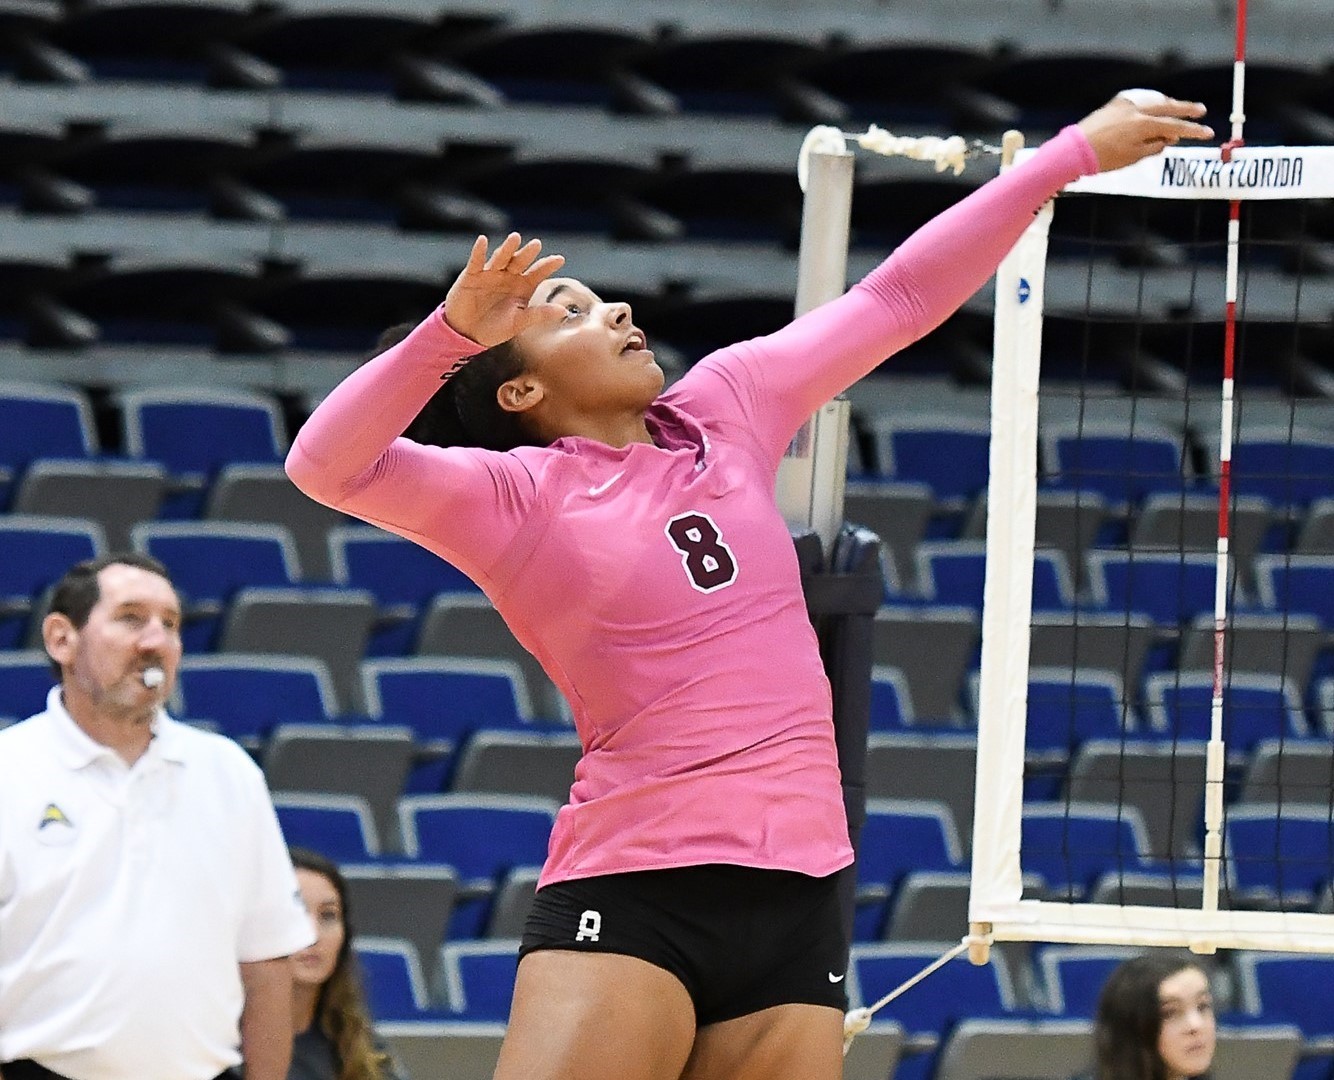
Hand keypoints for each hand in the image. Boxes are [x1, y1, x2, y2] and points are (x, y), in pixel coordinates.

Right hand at [443, 232, 566, 346]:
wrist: (467, 334)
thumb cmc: (495, 329)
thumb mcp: (519, 323)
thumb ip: (539, 315)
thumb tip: (564, 311)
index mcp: (523, 286)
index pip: (538, 273)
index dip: (547, 266)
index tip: (560, 259)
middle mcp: (509, 276)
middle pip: (520, 262)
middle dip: (528, 253)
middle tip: (536, 244)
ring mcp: (491, 273)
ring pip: (501, 258)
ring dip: (507, 248)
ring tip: (515, 238)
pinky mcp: (472, 274)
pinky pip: (476, 261)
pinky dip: (479, 251)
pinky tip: (483, 240)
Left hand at [1077, 94, 1213, 172]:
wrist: (1075, 150)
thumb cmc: (1103, 158)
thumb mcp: (1133, 157)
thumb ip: (1154, 146)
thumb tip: (1169, 138)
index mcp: (1143, 125)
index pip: (1175, 126)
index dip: (1192, 131)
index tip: (1207, 133)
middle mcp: (1136, 110)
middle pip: (1168, 106)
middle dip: (1186, 109)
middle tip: (1201, 111)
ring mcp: (1125, 104)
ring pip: (1154, 100)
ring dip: (1169, 104)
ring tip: (1179, 109)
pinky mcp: (1115, 104)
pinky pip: (1140, 99)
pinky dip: (1151, 103)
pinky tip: (1155, 106)